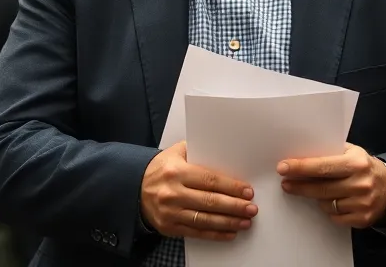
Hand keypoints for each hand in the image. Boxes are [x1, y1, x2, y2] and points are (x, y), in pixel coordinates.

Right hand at [140, 141, 258, 240]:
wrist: (134, 188)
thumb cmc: (159, 169)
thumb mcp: (175, 153)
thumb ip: (198, 151)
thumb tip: (224, 152)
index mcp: (177, 171)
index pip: (210, 180)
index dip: (231, 187)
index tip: (247, 191)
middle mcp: (173, 192)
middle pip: (210, 201)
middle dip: (234, 206)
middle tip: (251, 208)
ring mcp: (171, 212)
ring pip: (205, 219)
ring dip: (228, 222)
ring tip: (245, 221)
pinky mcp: (170, 227)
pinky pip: (196, 232)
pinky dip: (215, 234)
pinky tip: (229, 233)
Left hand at [277, 143, 385, 227]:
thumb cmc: (363, 167)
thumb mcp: (351, 152)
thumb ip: (330, 152)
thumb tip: (301, 155)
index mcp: (356, 163)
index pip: (322, 166)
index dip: (301, 167)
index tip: (283, 167)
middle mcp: (360, 184)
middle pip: (321, 188)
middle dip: (299, 185)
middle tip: (285, 183)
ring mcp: (362, 203)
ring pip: (325, 203)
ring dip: (316, 197)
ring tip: (315, 190)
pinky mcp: (362, 219)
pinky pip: (334, 217)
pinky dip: (329, 210)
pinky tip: (332, 201)